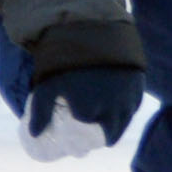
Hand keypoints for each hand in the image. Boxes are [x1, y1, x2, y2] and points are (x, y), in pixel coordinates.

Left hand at [21, 63, 145, 160]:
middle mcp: (110, 111)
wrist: (92, 31)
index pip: (85, 137)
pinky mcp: (138, 88)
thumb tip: (34, 134)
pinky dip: (126, 111)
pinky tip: (119, 108)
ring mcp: (126, 100)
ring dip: (116, 128)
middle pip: (109, 136)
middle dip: (102, 139)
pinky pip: (133, 107)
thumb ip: (40, 111)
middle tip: (95, 135)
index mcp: (87, 113)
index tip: (76, 139)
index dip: (81, 140)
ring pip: (123, 124)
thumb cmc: (65, 60)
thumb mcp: (48, 84)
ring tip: (107, 125)